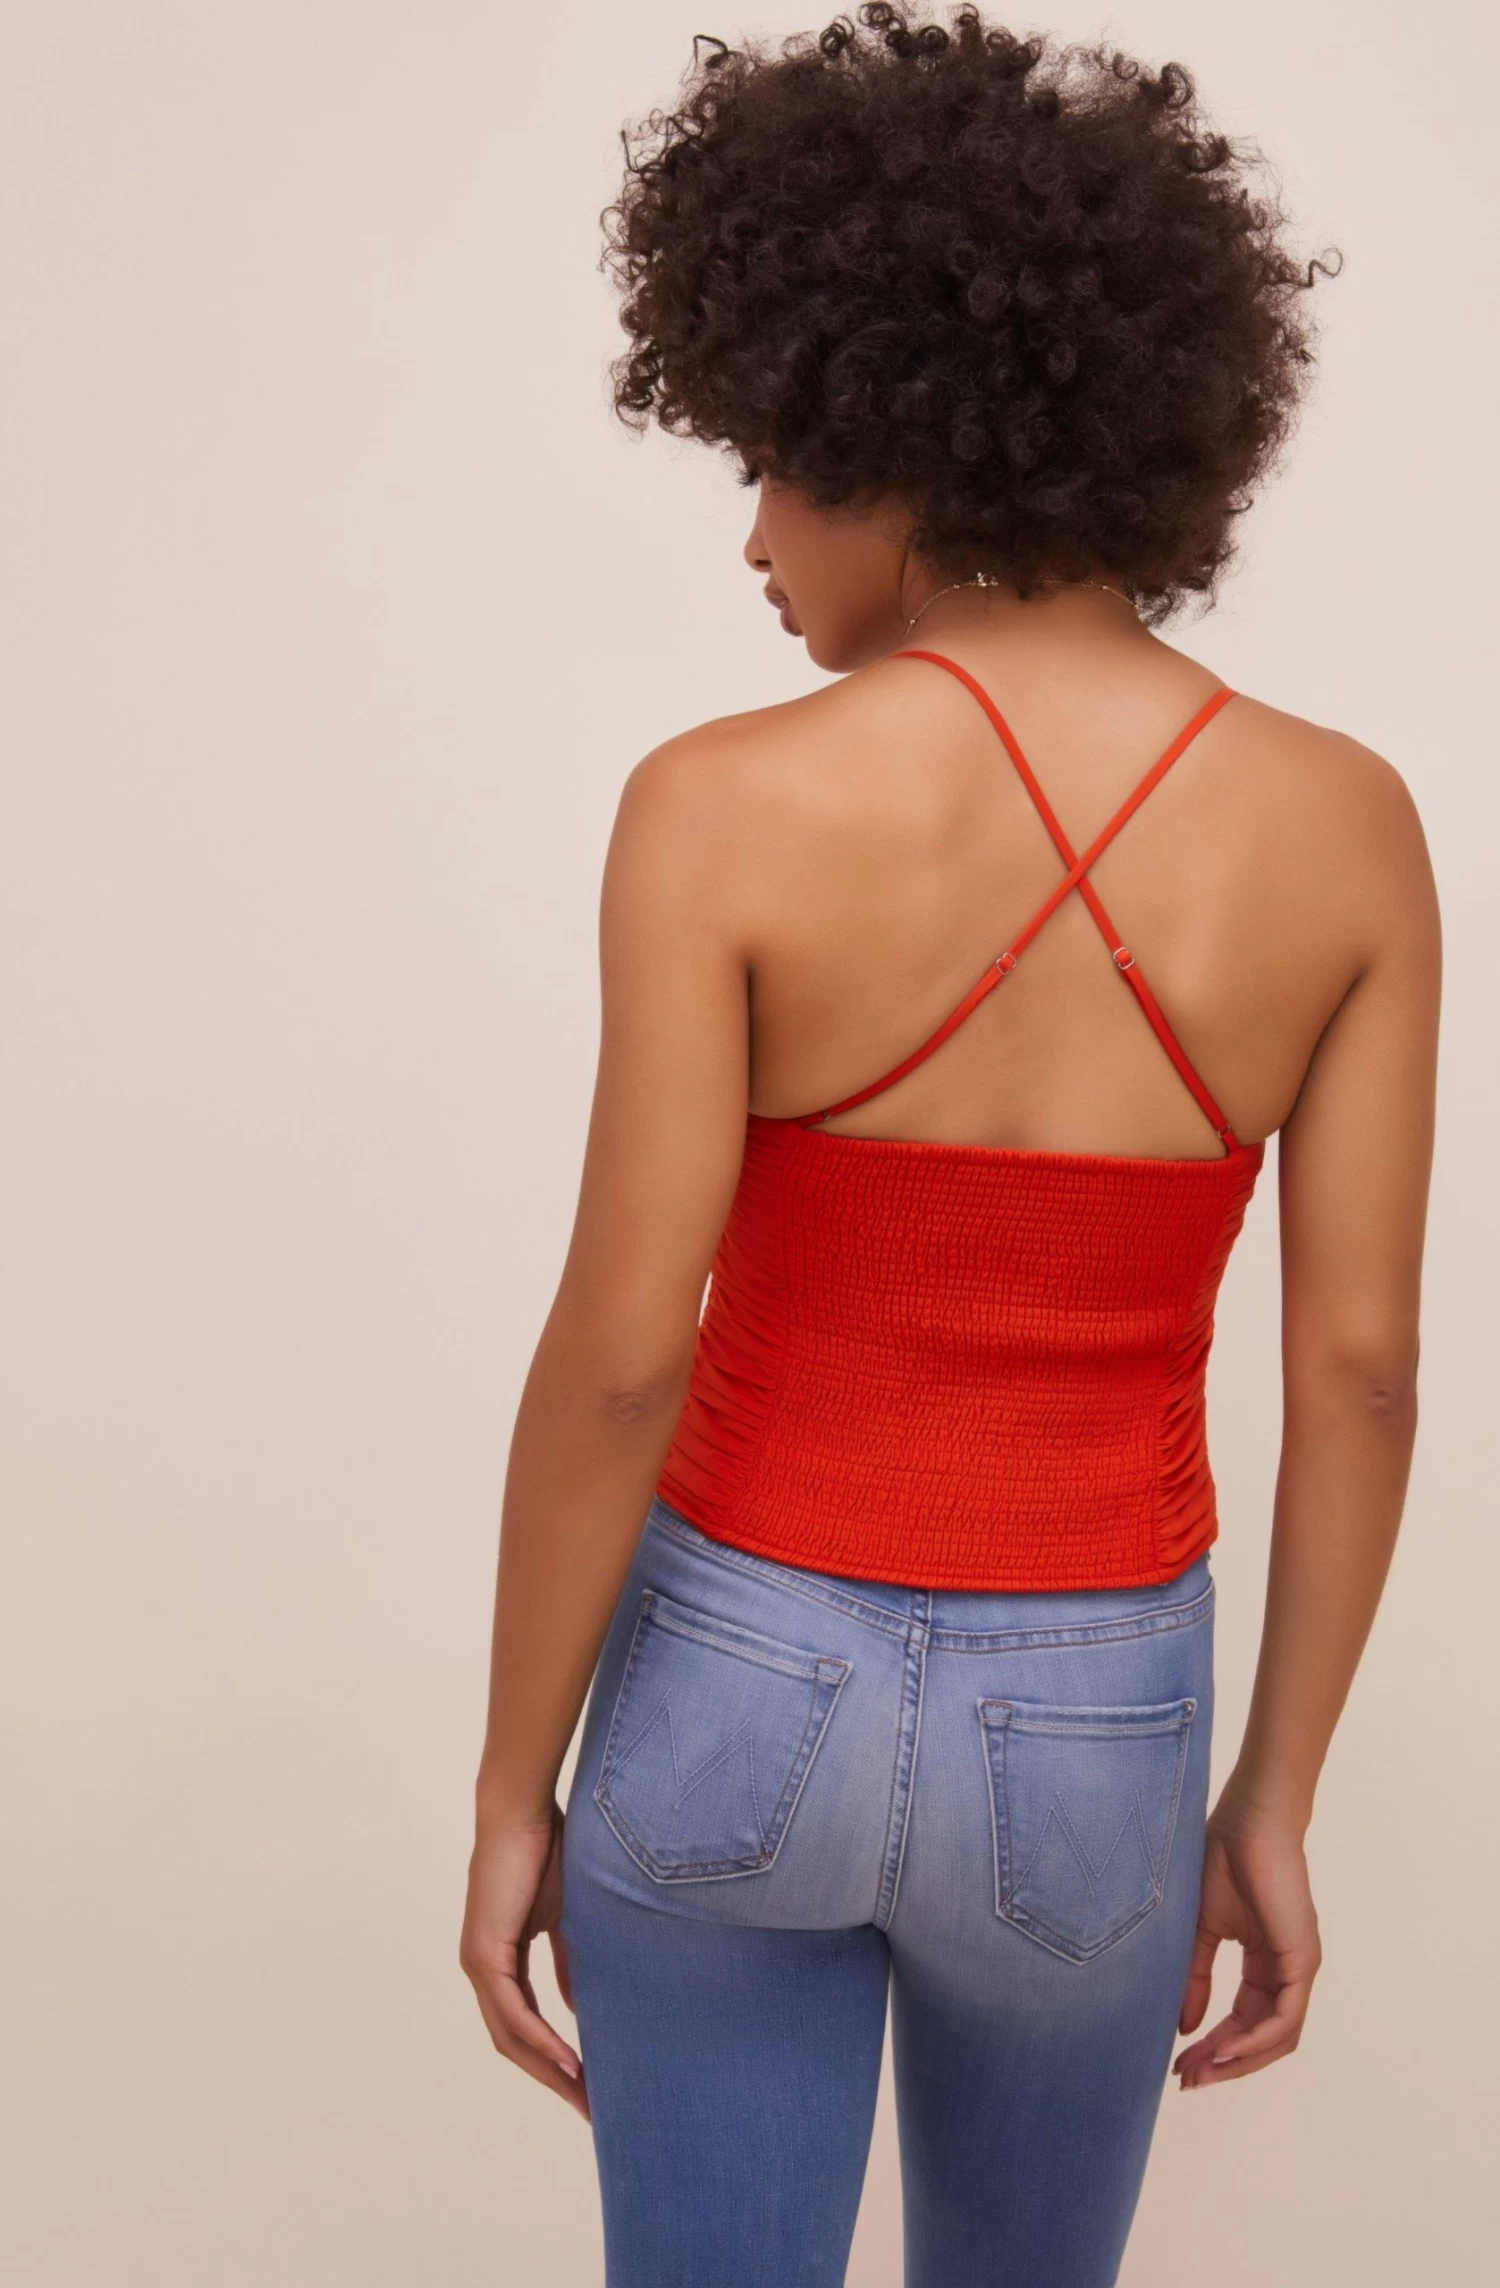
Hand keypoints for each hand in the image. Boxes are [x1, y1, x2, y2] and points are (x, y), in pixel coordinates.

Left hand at [460, 1801, 588, 2119]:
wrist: (522, 1810)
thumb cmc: (546, 1850)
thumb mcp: (565, 1918)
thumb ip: (568, 1962)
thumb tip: (579, 2007)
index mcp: (499, 1961)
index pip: (523, 2025)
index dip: (552, 2059)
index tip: (589, 2085)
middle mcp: (482, 1969)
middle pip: (514, 2044)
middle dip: (552, 2078)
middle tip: (590, 2109)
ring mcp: (479, 1964)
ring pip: (510, 2037)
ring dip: (547, 2070)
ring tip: (585, 2095)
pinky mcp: (484, 1953)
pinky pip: (513, 2012)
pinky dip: (540, 2040)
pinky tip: (569, 2060)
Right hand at [1173, 1794, 1321, 2090]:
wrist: (1248, 1821)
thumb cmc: (1224, 1860)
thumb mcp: (1201, 1929)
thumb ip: (1196, 1977)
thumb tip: (1186, 2026)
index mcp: (1265, 1964)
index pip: (1243, 2021)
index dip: (1213, 2047)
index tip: (1178, 2062)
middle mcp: (1286, 1973)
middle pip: (1260, 2039)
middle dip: (1222, 2063)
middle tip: (1186, 2079)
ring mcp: (1298, 1969)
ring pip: (1276, 2038)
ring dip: (1238, 2060)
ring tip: (1200, 2070)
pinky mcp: (1303, 1962)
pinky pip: (1284, 2019)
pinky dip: (1255, 2041)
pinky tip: (1224, 2050)